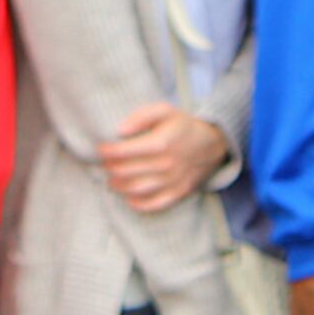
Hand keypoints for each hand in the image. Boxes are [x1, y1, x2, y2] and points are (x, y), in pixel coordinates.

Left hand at [100, 105, 229, 212]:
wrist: (212, 144)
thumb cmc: (182, 126)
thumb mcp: (165, 110)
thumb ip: (141, 116)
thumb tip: (120, 130)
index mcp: (160, 142)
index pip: (123, 151)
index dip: (107, 151)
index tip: (101, 149)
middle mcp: (166, 164)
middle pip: (126, 172)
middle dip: (110, 168)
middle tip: (105, 164)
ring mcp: (173, 181)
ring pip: (136, 189)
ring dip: (119, 186)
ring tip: (112, 180)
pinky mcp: (178, 193)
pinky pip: (154, 204)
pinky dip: (138, 204)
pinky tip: (129, 197)